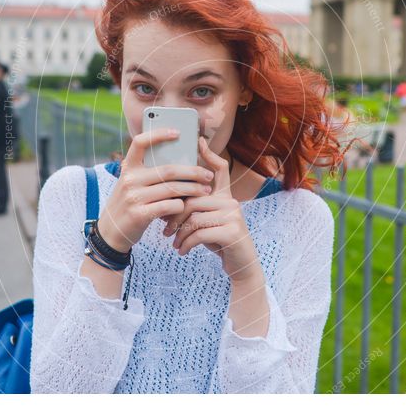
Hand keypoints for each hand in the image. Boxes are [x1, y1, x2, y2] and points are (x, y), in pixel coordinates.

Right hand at [95, 128, 215, 252]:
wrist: (110, 232)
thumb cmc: (129, 204)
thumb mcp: (132, 184)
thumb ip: (148, 174)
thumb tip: (180, 162)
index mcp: (128, 168)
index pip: (140, 142)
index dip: (158, 134)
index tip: (178, 132)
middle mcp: (129, 179)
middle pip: (168, 170)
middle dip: (193, 171)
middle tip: (207, 175)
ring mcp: (133, 197)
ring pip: (172, 188)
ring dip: (193, 189)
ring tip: (205, 190)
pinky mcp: (139, 214)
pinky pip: (169, 206)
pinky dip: (181, 206)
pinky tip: (186, 206)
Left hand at [162, 136, 263, 284]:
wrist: (240, 264)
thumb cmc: (218, 241)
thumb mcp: (206, 221)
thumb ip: (193, 209)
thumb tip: (166, 200)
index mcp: (225, 196)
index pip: (220, 169)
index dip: (210, 154)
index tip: (200, 140)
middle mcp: (231, 202)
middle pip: (193, 200)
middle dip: (175, 216)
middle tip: (165, 230)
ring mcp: (233, 216)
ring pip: (195, 218)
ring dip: (180, 233)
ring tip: (174, 243)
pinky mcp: (233, 232)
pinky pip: (200, 233)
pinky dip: (187, 243)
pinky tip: (182, 251)